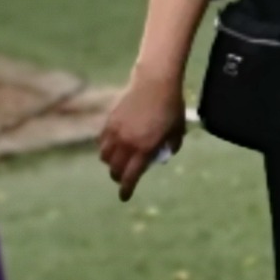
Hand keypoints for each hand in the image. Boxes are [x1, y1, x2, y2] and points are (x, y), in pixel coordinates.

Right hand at [98, 68, 186, 200]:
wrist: (155, 83)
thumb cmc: (171, 106)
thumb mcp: (178, 129)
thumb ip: (171, 145)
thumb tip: (164, 155)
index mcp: (145, 147)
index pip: (131, 176)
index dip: (127, 189)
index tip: (124, 197)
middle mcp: (127, 143)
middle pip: (115, 169)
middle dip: (119, 177)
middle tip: (124, 178)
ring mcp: (115, 132)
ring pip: (105, 157)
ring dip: (111, 163)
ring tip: (118, 162)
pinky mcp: (109, 122)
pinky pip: (102, 142)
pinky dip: (106, 148)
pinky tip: (112, 146)